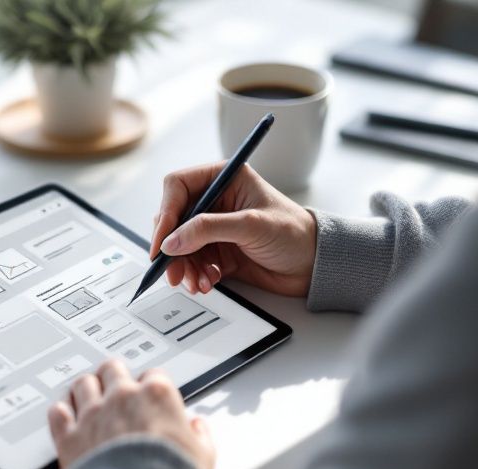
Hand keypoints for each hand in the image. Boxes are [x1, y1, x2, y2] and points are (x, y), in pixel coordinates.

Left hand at [48, 360, 215, 468]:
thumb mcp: (203, 457)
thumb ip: (199, 436)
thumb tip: (197, 429)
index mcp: (156, 396)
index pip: (153, 375)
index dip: (152, 386)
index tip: (151, 395)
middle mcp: (121, 398)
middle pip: (113, 370)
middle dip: (115, 376)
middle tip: (115, 385)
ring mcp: (91, 415)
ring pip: (83, 384)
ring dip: (86, 388)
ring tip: (88, 394)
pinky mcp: (68, 436)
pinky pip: (58, 412)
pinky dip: (61, 413)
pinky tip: (64, 415)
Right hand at [149, 162, 317, 296]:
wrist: (315, 266)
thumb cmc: (294, 234)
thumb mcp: (251, 226)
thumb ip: (208, 230)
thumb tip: (171, 241)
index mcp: (224, 178)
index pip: (177, 187)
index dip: (166, 214)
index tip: (162, 242)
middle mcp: (215, 200)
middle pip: (173, 219)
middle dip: (171, 247)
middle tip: (171, 270)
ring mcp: (214, 227)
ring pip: (179, 245)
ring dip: (183, 266)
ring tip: (195, 282)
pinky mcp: (216, 250)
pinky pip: (192, 261)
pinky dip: (195, 274)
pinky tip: (207, 282)